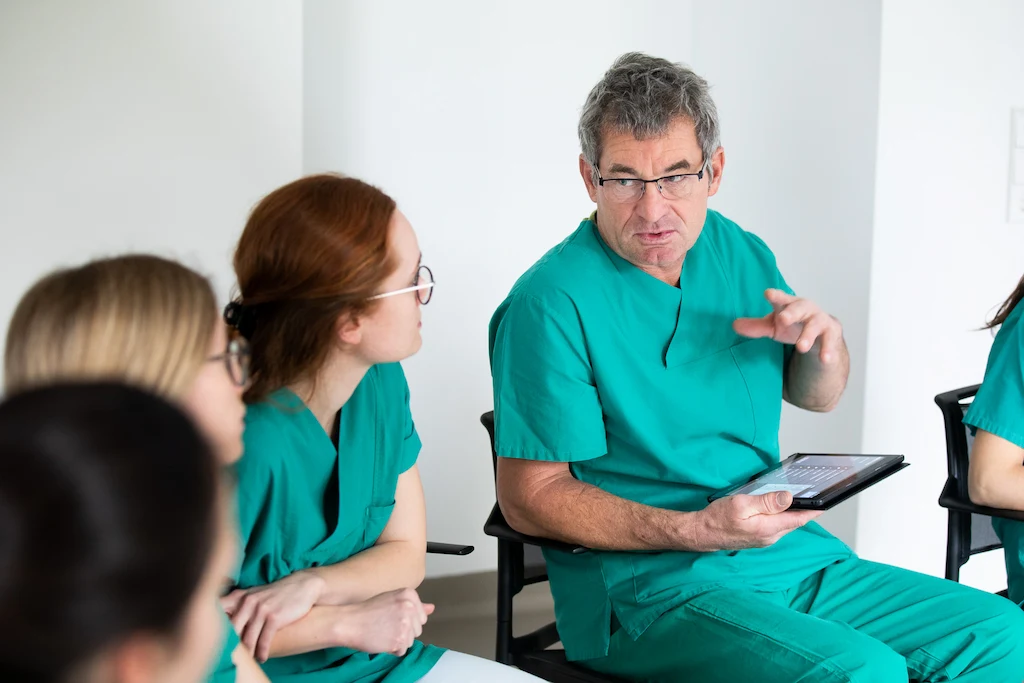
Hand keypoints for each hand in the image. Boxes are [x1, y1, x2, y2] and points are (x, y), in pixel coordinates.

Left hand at [221, 570, 325, 662]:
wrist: (302, 586)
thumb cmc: (276, 595)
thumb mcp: (254, 595)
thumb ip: (238, 607)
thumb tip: (224, 628)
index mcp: (239, 597)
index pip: (218, 613)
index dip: (214, 628)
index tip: (216, 641)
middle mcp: (247, 602)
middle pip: (231, 632)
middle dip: (231, 647)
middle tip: (233, 657)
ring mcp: (260, 609)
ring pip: (247, 640)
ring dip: (248, 654)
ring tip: (249, 661)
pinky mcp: (274, 617)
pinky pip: (263, 641)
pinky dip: (261, 653)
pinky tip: (262, 658)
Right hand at [335, 588, 433, 656]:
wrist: (349, 622)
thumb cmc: (368, 611)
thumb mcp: (392, 600)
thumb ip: (414, 605)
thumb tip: (432, 608)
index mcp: (409, 594)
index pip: (422, 617)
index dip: (407, 621)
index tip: (392, 617)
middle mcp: (409, 607)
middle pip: (418, 629)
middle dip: (403, 631)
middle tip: (385, 625)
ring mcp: (405, 623)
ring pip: (411, 641)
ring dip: (398, 641)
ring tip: (383, 632)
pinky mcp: (399, 639)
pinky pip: (402, 650)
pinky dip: (392, 649)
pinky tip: (381, 640)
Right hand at [691, 491, 821, 551]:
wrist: (702, 533)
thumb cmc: (718, 518)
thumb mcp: (742, 504)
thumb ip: (766, 502)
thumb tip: (788, 498)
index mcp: (768, 528)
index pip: (799, 519)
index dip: (814, 510)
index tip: (826, 502)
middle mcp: (770, 536)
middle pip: (794, 522)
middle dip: (805, 510)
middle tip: (813, 495)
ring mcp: (765, 539)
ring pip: (786, 524)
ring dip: (793, 513)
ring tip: (799, 499)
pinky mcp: (759, 538)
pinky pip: (777, 527)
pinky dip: (782, 517)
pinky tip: (779, 508)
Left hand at [733, 289, 842, 362]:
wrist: (822, 333)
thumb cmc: (794, 325)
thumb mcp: (773, 326)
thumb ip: (756, 327)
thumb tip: (734, 325)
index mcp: (789, 305)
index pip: (781, 299)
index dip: (775, 296)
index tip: (767, 293)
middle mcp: (806, 309)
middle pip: (799, 308)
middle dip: (792, 313)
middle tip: (783, 319)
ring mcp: (820, 320)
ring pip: (815, 326)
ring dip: (808, 336)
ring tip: (801, 347)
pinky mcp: (832, 333)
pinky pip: (830, 342)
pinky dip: (828, 350)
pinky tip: (825, 359)